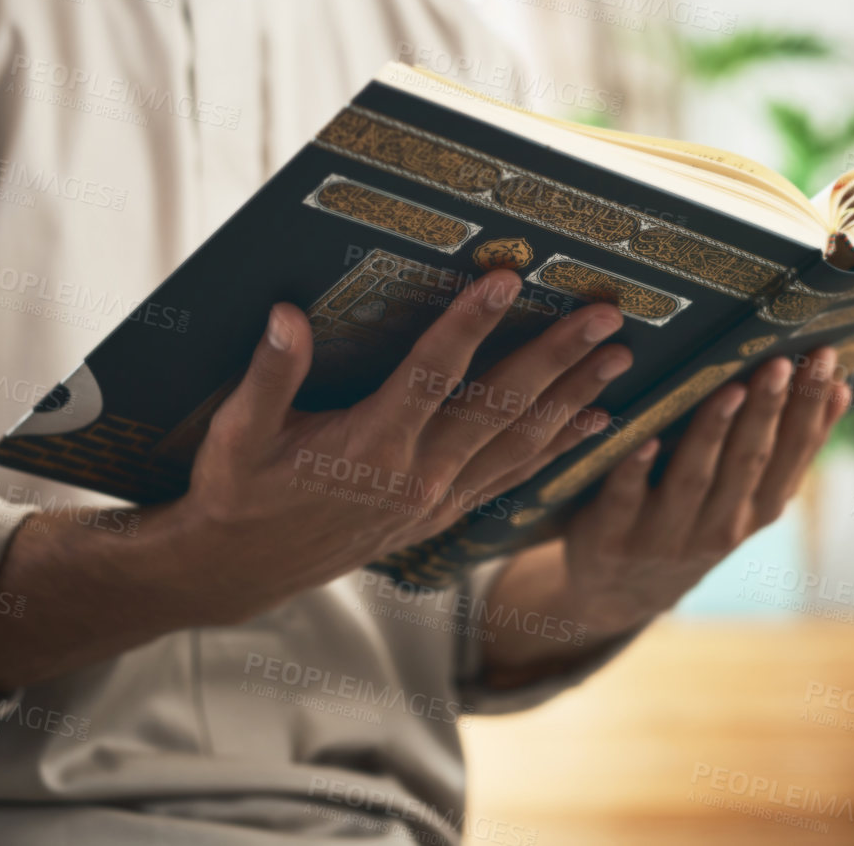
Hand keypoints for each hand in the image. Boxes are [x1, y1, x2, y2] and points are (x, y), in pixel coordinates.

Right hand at [152, 270, 633, 625]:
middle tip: (604, 316)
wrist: (240, 572)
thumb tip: (286, 316)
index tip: (507, 280)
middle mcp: (414, 477)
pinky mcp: (442, 516)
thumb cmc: (235, 493)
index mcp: (367, 449)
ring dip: (573, 399)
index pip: (430, 375)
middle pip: (499, 409)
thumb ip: (268, 376)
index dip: (469, 325)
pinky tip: (594, 423)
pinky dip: (557, 451)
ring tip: (618, 359)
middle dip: (556, 358)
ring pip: (519, 445)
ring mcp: (435, 501)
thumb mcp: (236, 434)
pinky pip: (512, 479)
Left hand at [557, 347, 851, 635]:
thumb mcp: (745, 501)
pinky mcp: (615, 537)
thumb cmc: (690, 524)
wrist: (618, 594)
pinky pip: (627, 498)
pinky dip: (637, 470)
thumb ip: (782, 453)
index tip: (825, 359)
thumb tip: (839, 390)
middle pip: (749, 461)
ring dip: (713, 431)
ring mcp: (666, 534)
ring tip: (731, 387)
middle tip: (782, 360)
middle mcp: (720, 527)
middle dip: (769, 410)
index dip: (811, 410)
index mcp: (757, 511)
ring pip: (695, 477)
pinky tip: (644, 439)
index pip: (793, 454)